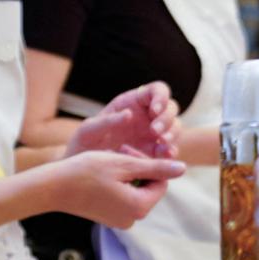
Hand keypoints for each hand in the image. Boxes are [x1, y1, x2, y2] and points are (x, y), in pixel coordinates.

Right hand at [45, 151, 184, 228]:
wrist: (53, 187)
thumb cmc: (87, 172)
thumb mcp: (125, 164)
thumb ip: (156, 167)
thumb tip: (183, 169)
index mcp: (139, 207)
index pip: (161, 181)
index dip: (148, 162)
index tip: (127, 151)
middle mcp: (132, 219)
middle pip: (149, 187)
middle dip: (139, 167)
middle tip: (118, 152)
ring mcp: (120, 221)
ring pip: (137, 190)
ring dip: (128, 173)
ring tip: (110, 161)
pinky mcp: (109, 218)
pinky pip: (124, 198)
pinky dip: (119, 184)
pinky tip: (103, 174)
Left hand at [66, 81, 180, 159]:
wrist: (83, 169)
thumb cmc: (84, 144)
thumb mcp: (88, 130)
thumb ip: (106, 121)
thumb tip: (129, 114)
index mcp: (133, 102)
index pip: (157, 90)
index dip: (161, 97)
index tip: (154, 110)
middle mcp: (147, 115)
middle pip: (171, 108)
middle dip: (167, 119)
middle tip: (155, 132)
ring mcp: (154, 133)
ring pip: (175, 127)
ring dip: (172, 134)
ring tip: (162, 145)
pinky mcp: (155, 151)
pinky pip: (170, 149)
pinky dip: (171, 152)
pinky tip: (165, 157)